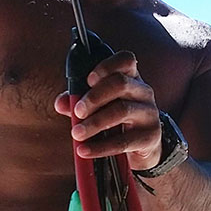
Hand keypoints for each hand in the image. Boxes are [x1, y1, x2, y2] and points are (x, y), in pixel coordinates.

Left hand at [54, 51, 162, 169]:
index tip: (88, 80)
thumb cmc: (116, 120)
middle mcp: (143, 91)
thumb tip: (61, 103)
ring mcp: (149, 113)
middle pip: (120, 83)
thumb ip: (78, 102)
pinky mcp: (150, 136)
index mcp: (130, 78)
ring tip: (77, 134)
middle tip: (78, 112)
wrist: (142, 147)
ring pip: (122, 110)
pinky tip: (85, 150)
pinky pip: (123, 141)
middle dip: (94, 97)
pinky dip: (100, 147)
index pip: (126, 60)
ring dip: (95, 122)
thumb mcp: (98, 107)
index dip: (106, 66)